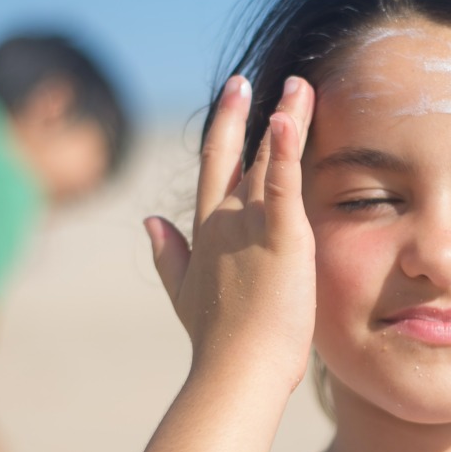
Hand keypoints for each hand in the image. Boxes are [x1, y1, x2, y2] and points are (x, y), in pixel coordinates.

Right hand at [145, 74, 317, 393]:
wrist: (236, 371)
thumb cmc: (219, 344)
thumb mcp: (184, 293)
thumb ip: (169, 255)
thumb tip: (149, 221)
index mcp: (205, 233)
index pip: (215, 172)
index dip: (223, 133)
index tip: (233, 99)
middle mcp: (223, 220)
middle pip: (232, 154)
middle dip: (239, 113)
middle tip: (245, 80)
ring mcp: (250, 224)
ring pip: (267, 157)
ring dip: (285, 116)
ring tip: (301, 84)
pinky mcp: (282, 234)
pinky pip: (283, 179)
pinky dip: (286, 145)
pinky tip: (289, 115)